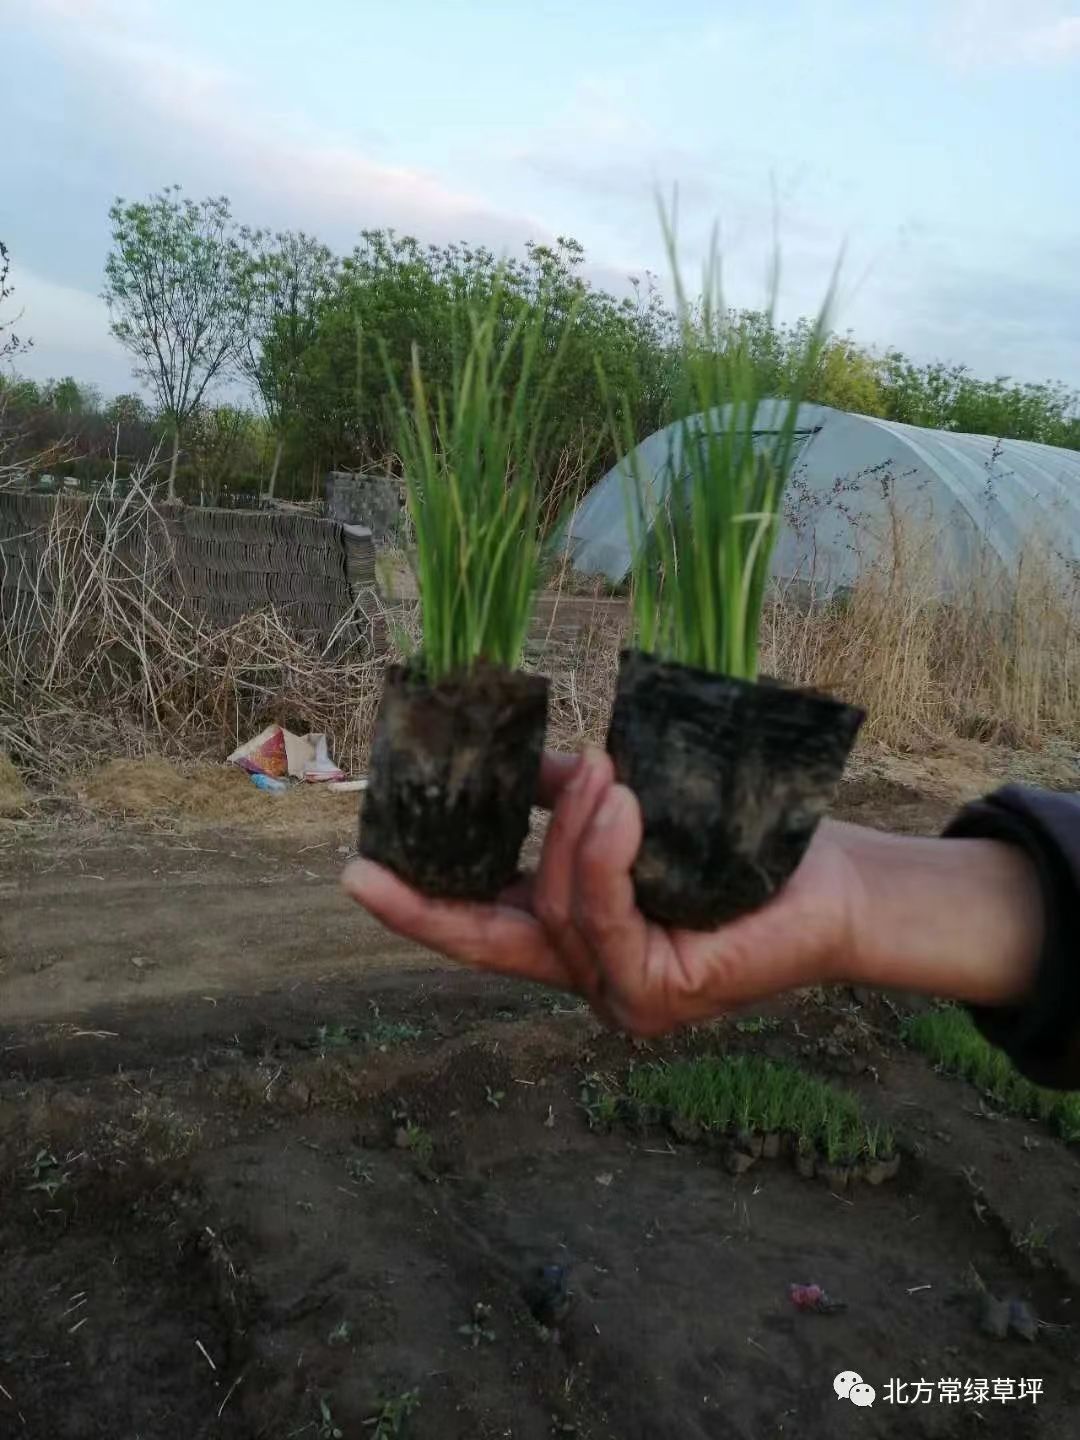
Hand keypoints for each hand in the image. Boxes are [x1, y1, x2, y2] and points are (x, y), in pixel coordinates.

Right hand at [342, 746, 861, 1034]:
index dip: (416, 909)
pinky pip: (605, 917)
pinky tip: (618, 805)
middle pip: (501, 927)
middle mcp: (590, 983)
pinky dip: (602, 856)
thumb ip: (575, 805)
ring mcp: (622, 999)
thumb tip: (527, 769)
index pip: (481, 933)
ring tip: (607, 775)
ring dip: (572, 830)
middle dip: (459, 883)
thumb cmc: (741, 854)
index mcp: (577, 944)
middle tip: (460, 818)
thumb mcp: (636, 819)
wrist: (832, 887)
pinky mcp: (659, 994)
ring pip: (557, 908)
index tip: (356, 877)